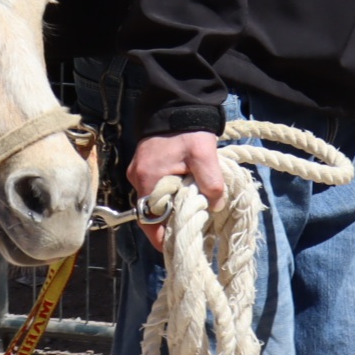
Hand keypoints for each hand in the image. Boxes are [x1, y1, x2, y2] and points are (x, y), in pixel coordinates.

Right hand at [127, 130, 225, 251]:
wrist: (176, 104)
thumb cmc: (189, 131)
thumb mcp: (204, 156)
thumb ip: (211, 184)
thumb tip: (216, 206)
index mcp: (148, 181)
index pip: (149, 223)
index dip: (164, 240)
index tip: (182, 250)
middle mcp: (138, 180)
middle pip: (152, 215)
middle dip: (171, 226)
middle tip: (194, 232)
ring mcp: (140, 173)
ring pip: (154, 203)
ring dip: (172, 210)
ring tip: (193, 215)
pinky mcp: (145, 166)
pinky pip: (155, 190)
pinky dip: (170, 198)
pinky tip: (186, 197)